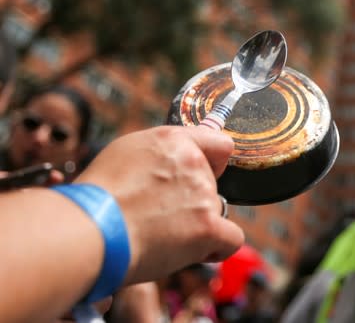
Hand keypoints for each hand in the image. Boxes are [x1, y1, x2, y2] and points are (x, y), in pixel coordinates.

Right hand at [76, 126, 243, 283]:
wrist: (87, 230)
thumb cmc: (93, 199)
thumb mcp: (122, 156)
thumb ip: (156, 158)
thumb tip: (166, 169)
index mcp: (171, 140)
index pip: (217, 144)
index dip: (210, 163)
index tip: (193, 179)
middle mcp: (192, 162)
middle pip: (211, 184)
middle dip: (190, 200)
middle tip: (156, 215)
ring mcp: (203, 194)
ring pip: (214, 212)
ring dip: (193, 225)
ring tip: (157, 235)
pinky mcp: (207, 227)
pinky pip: (231, 238)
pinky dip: (216, 248)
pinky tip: (196, 251)